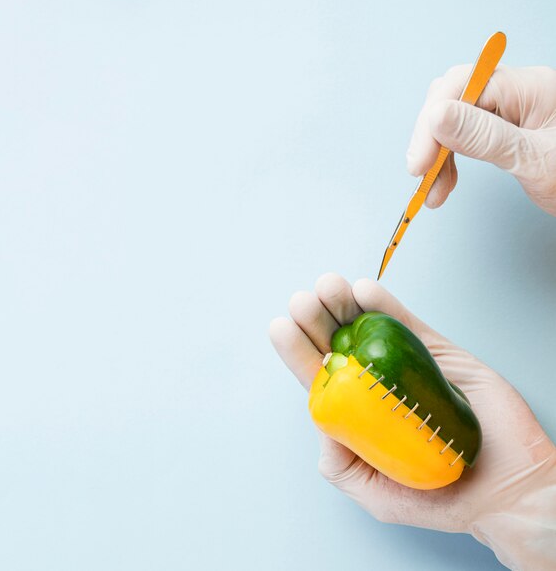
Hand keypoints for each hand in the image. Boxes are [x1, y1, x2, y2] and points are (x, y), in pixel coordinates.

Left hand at [270, 273, 555, 569]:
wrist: (504, 491)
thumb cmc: (439, 498)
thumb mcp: (375, 494)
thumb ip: (340, 464)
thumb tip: (321, 420)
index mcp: (358, 412)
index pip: (319, 375)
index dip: (298, 351)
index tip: (281, 327)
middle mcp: (377, 382)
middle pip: (338, 342)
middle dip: (317, 318)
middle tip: (304, 302)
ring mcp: (406, 364)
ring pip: (369, 325)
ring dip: (344, 303)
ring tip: (328, 288)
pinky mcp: (437, 353)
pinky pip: (407, 324)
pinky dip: (385, 305)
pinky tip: (364, 291)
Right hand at [406, 65, 555, 215]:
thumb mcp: (533, 159)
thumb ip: (484, 136)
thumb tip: (436, 116)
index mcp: (527, 87)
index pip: (461, 87)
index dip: (432, 123)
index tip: (419, 163)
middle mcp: (515, 91)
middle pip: (452, 99)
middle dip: (431, 139)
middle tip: (422, 176)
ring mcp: (509, 109)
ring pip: (452, 119)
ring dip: (436, 154)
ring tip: (433, 189)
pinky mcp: (504, 128)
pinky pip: (464, 134)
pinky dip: (448, 159)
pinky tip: (444, 182)